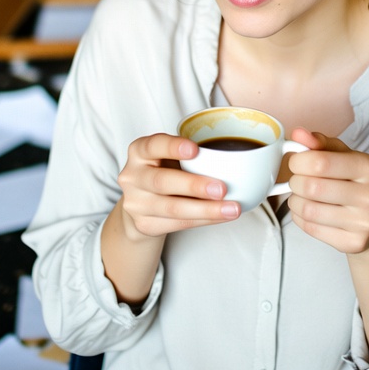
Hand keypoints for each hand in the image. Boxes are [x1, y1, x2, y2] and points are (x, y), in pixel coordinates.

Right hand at [117, 133, 240, 239]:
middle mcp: (132, 176)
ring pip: (173, 208)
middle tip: (222, 188)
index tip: (195, 149)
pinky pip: (178, 223)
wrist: (141, 203)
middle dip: (194, 186)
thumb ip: (189, 154)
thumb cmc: (164, 170)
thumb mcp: (168, 155)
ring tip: (232, 209)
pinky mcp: (144, 224)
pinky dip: (204, 220)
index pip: (153, 145)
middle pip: (161, 181)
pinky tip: (221, 216)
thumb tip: (235, 158)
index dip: (173, 146)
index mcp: (139, 151)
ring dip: (206, 209)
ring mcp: (136, 203)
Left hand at [286, 128, 368, 254]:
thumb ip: (319, 143)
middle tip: (298, 181)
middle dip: (295, 182)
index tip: (297, 162)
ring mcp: (363, 222)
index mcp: (368, 167)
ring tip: (301, 196)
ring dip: (295, 201)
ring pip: (308, 210)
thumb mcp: (342, 156)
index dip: (298, 161)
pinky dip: (299, 218)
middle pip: (311, 187)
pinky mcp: (353, 243)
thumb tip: (298, 133)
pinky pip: (310, 228)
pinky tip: (307, 211)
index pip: (320, 162)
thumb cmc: (353, 182)